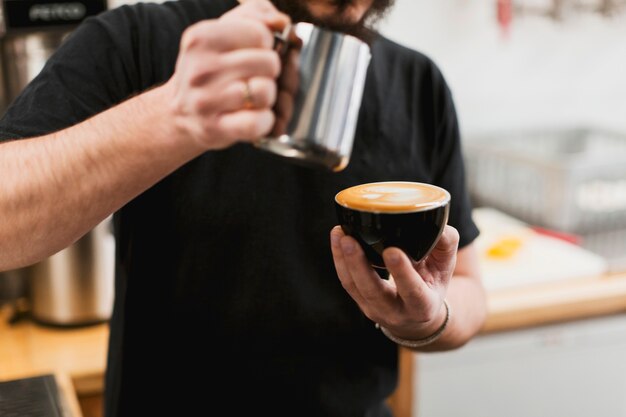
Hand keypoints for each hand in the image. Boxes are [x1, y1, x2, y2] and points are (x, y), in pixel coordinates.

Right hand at [165, 0, 289, 149]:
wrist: (180, 111)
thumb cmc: (211, 69)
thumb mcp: (225, 33)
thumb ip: (257, 16)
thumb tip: (282, 22)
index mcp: (202, 37)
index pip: (261, 34)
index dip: (268, 45)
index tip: (256, 54)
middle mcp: (200, 68)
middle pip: (269, 63)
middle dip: (270, 72)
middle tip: (256, 78)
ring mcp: (205, 100)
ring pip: (265, 92)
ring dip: (268, 97)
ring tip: (254, 98)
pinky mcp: (214, 128)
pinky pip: (257, 122)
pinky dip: (265, 121)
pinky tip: (256, 117)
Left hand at [330, 225, 459, 340]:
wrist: (418, 315)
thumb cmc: (433, 283)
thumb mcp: (447, 267)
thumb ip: (446, 244)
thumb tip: (438, 223)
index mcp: (423, 306)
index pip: (413, 292)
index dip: (401, 273)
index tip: (392, 251)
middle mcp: (396, 312)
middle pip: (373, 292)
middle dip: (359, 265)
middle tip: (350, 240)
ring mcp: (374, 308)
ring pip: (355, 286)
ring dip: (344, 259)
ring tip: (340, 233)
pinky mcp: (360, 300)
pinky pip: (346, 281)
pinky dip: (339, 259)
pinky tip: (338, 237)